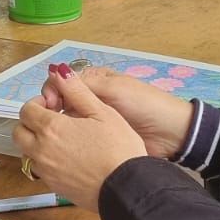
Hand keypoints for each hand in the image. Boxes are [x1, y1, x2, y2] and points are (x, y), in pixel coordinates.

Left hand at [15, 70, 147, 210]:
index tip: (54, 105)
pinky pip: (39, 170)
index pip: (26, 110)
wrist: (126, 189)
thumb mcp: (102, 112)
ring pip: (27, 153)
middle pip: (19, 132)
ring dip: (36, 142)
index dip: (38, 103)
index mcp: (51, 128)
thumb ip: (77, 91)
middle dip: (31, 123)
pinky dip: (46, 161)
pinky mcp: (54, 187)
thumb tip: (59, 72)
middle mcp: (41, 150)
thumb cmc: (119, 149)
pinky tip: (68, 158)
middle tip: (53, 120)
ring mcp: (46, 171)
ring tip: (61, 140)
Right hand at [38, 66, 193, 157]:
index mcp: (95, 82)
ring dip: (56, 128)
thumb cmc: (145, 105)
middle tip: (49, 123)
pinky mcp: (97, 141)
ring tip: (51, 137)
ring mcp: (93, 122)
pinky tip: (61, 148)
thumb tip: (55, 72)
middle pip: (60, 102)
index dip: (51, 91)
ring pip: (64, 122)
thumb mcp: (115, 89)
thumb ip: (84, 84)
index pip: (62, 82)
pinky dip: (66, 141)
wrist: (170, 133)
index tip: (50, 104)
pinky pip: (75, 139)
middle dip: (50, 110)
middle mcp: (90, 99)